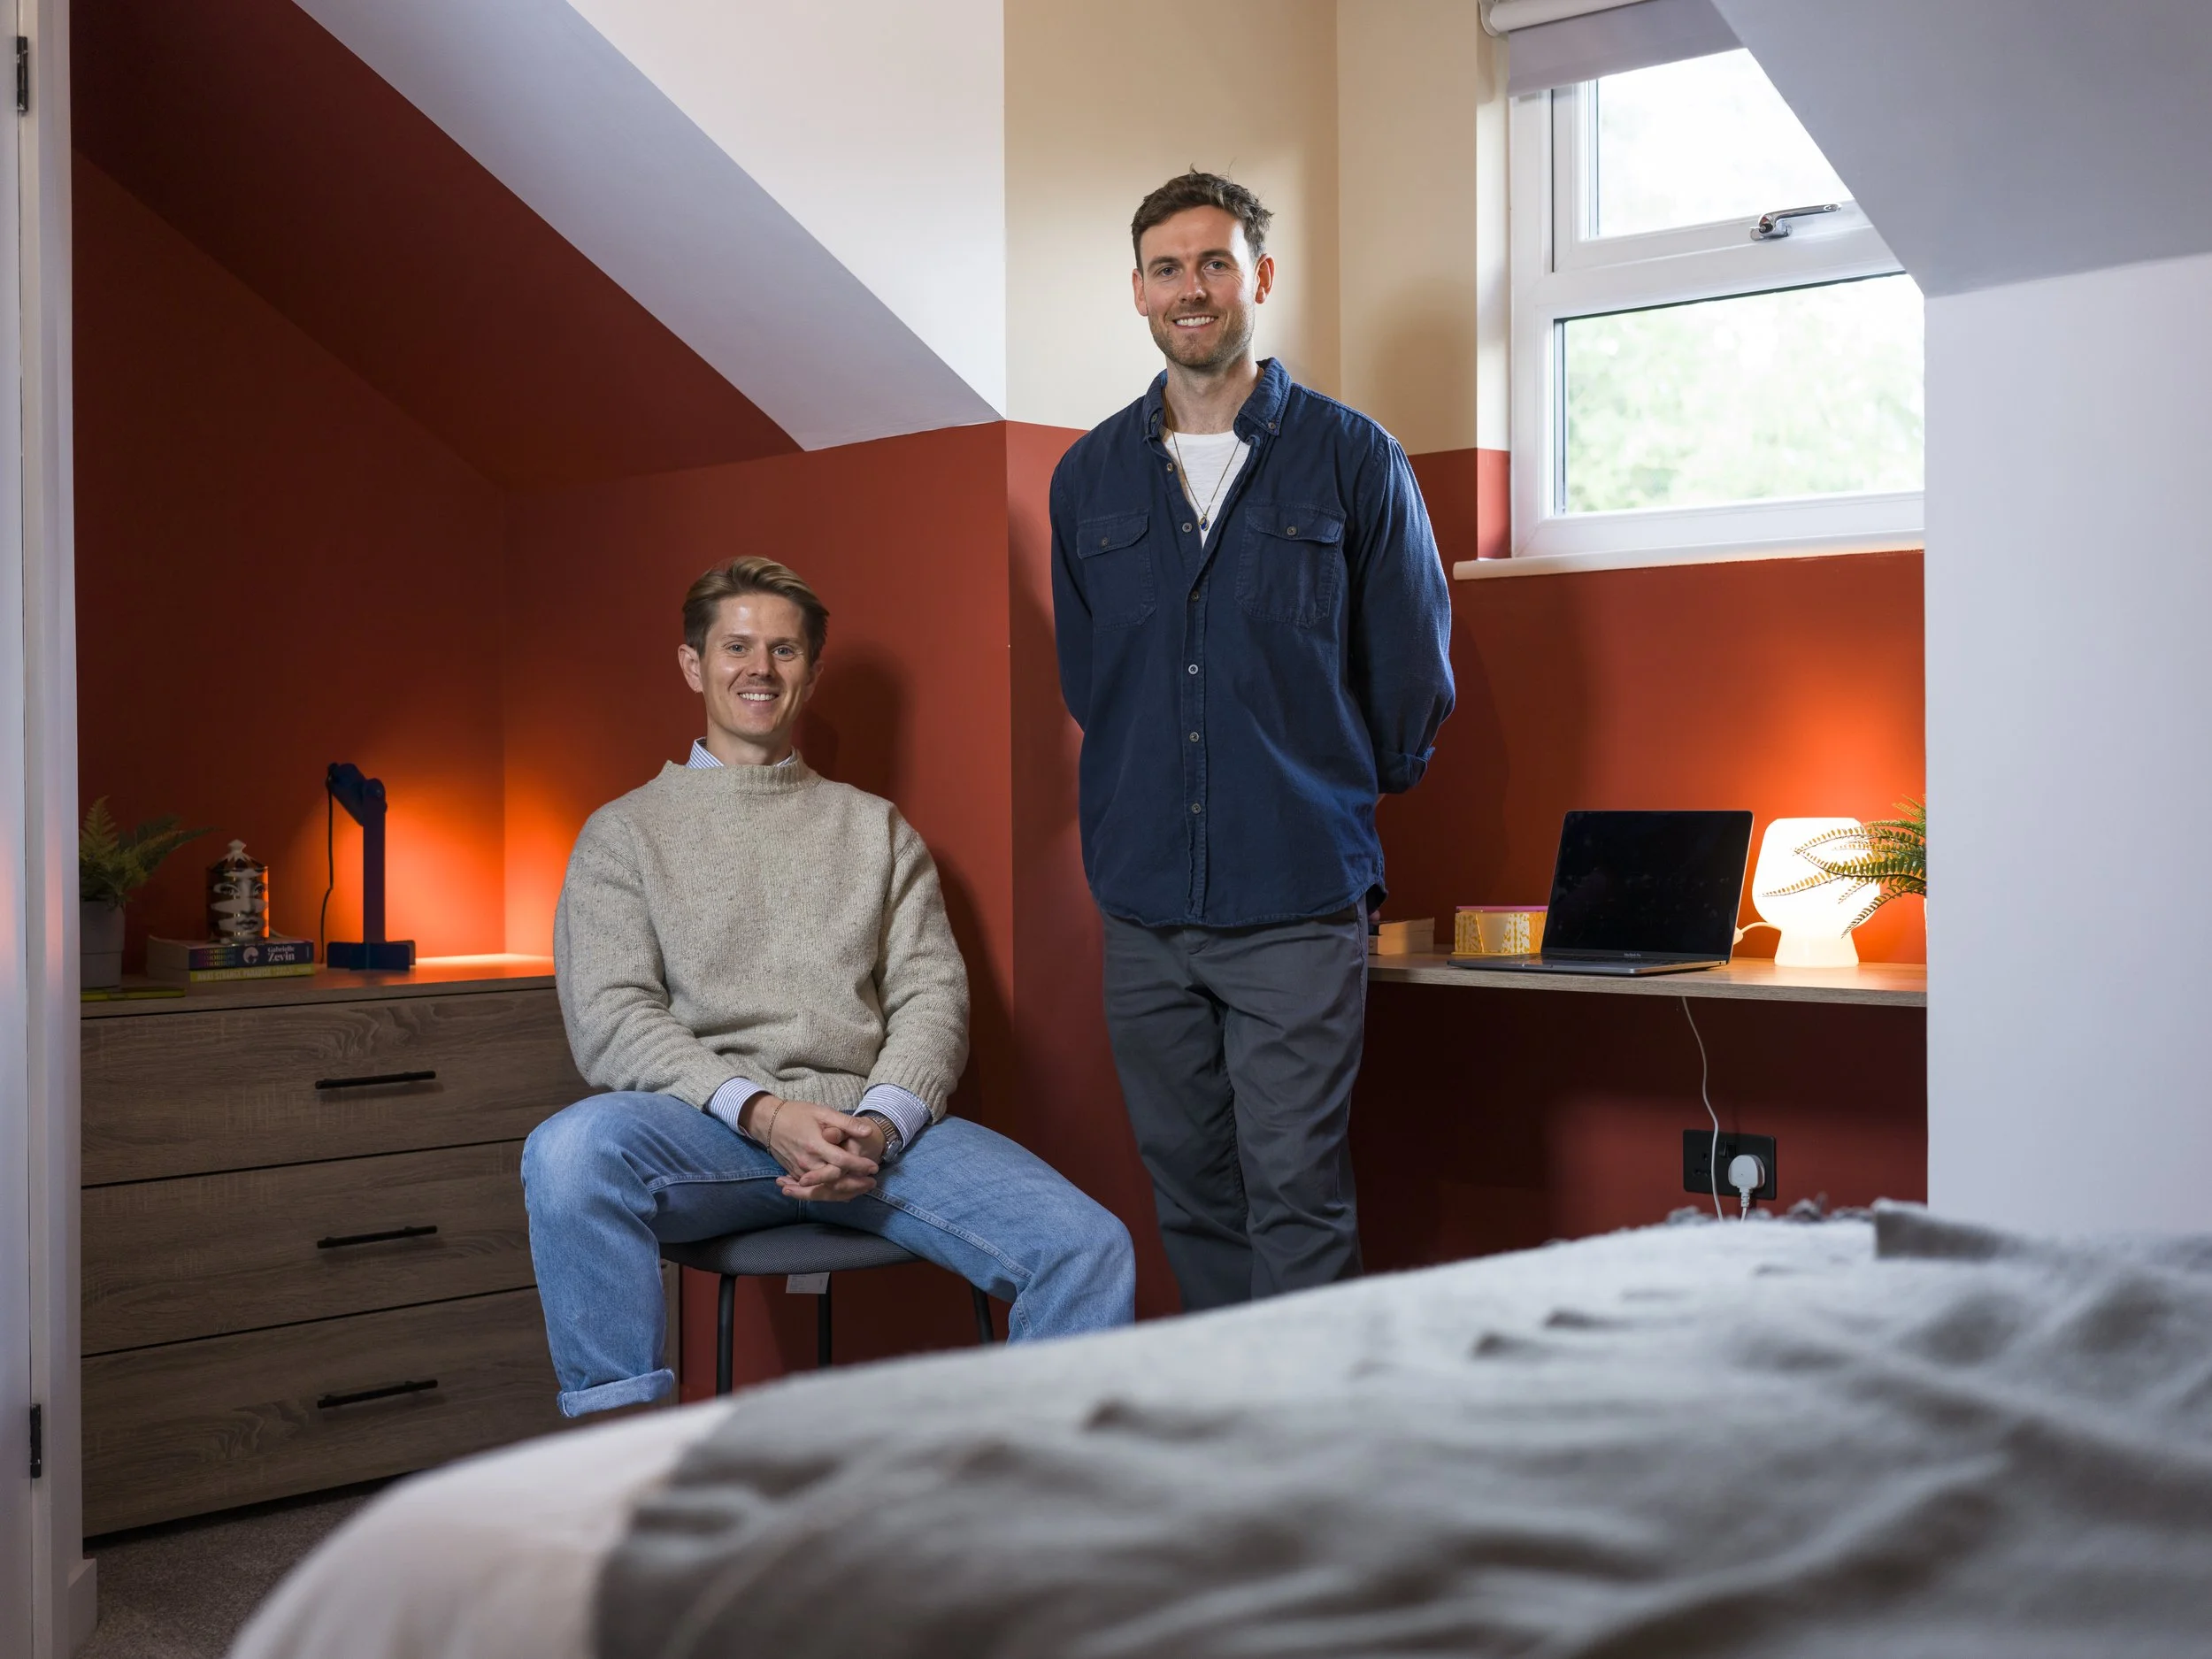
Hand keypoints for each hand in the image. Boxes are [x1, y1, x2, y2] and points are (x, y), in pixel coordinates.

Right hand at [740, 1095, 878, 1201]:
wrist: (769, 1122)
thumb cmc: (797, 1114)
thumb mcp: (822, 1112)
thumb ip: (845, 1123)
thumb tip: (867, 1132)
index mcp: (815, 1145)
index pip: (841, 1161)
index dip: (859, 1165)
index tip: (874, 1167)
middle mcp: (807, 1162)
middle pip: (834, 1181)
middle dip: (855, 1184)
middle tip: (872, 1182)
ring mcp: (800, 1171)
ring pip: (824, 1189)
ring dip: (845, 1192)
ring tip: (862, 1189)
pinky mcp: (795, 1174)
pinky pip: (814, 1190)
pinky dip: (830, 1194)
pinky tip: (844, 1194)